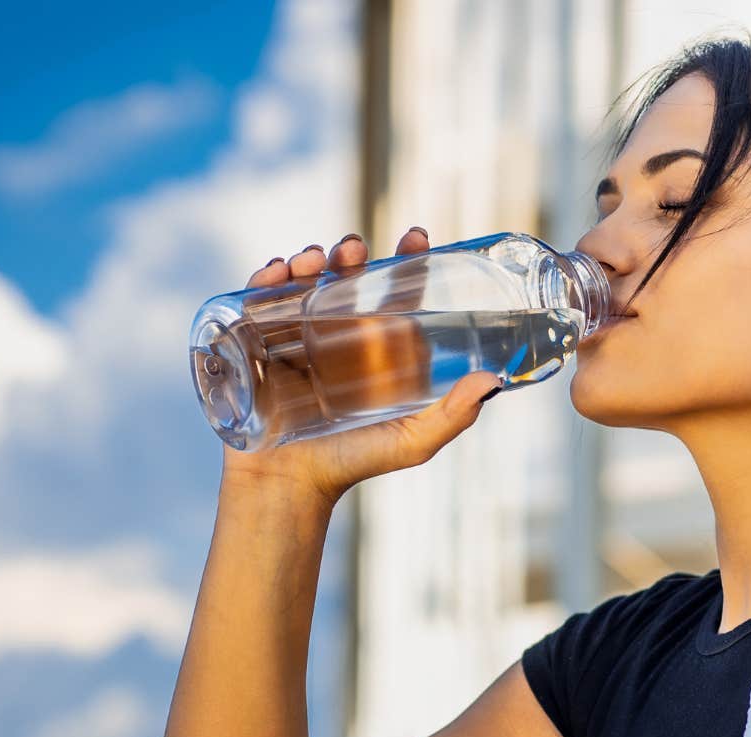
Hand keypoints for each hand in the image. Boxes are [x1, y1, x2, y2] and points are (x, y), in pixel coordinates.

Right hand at [219, 226, 504, 507]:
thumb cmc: (352, 464)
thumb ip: (453, 416)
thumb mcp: (411, 441)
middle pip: (345, 279)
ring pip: (303, 282)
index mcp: (375, 350)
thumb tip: (494, 381)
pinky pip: (257, 302)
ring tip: (314, 260)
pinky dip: (265, 280)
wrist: (288, 487)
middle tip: (353, 249)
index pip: (394, 295)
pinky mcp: (256, 345)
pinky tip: (275, 274)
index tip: (417, 235)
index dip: (407, 262)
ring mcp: (295, 338)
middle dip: (349, 254)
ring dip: (308, 260)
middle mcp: (337, 337)